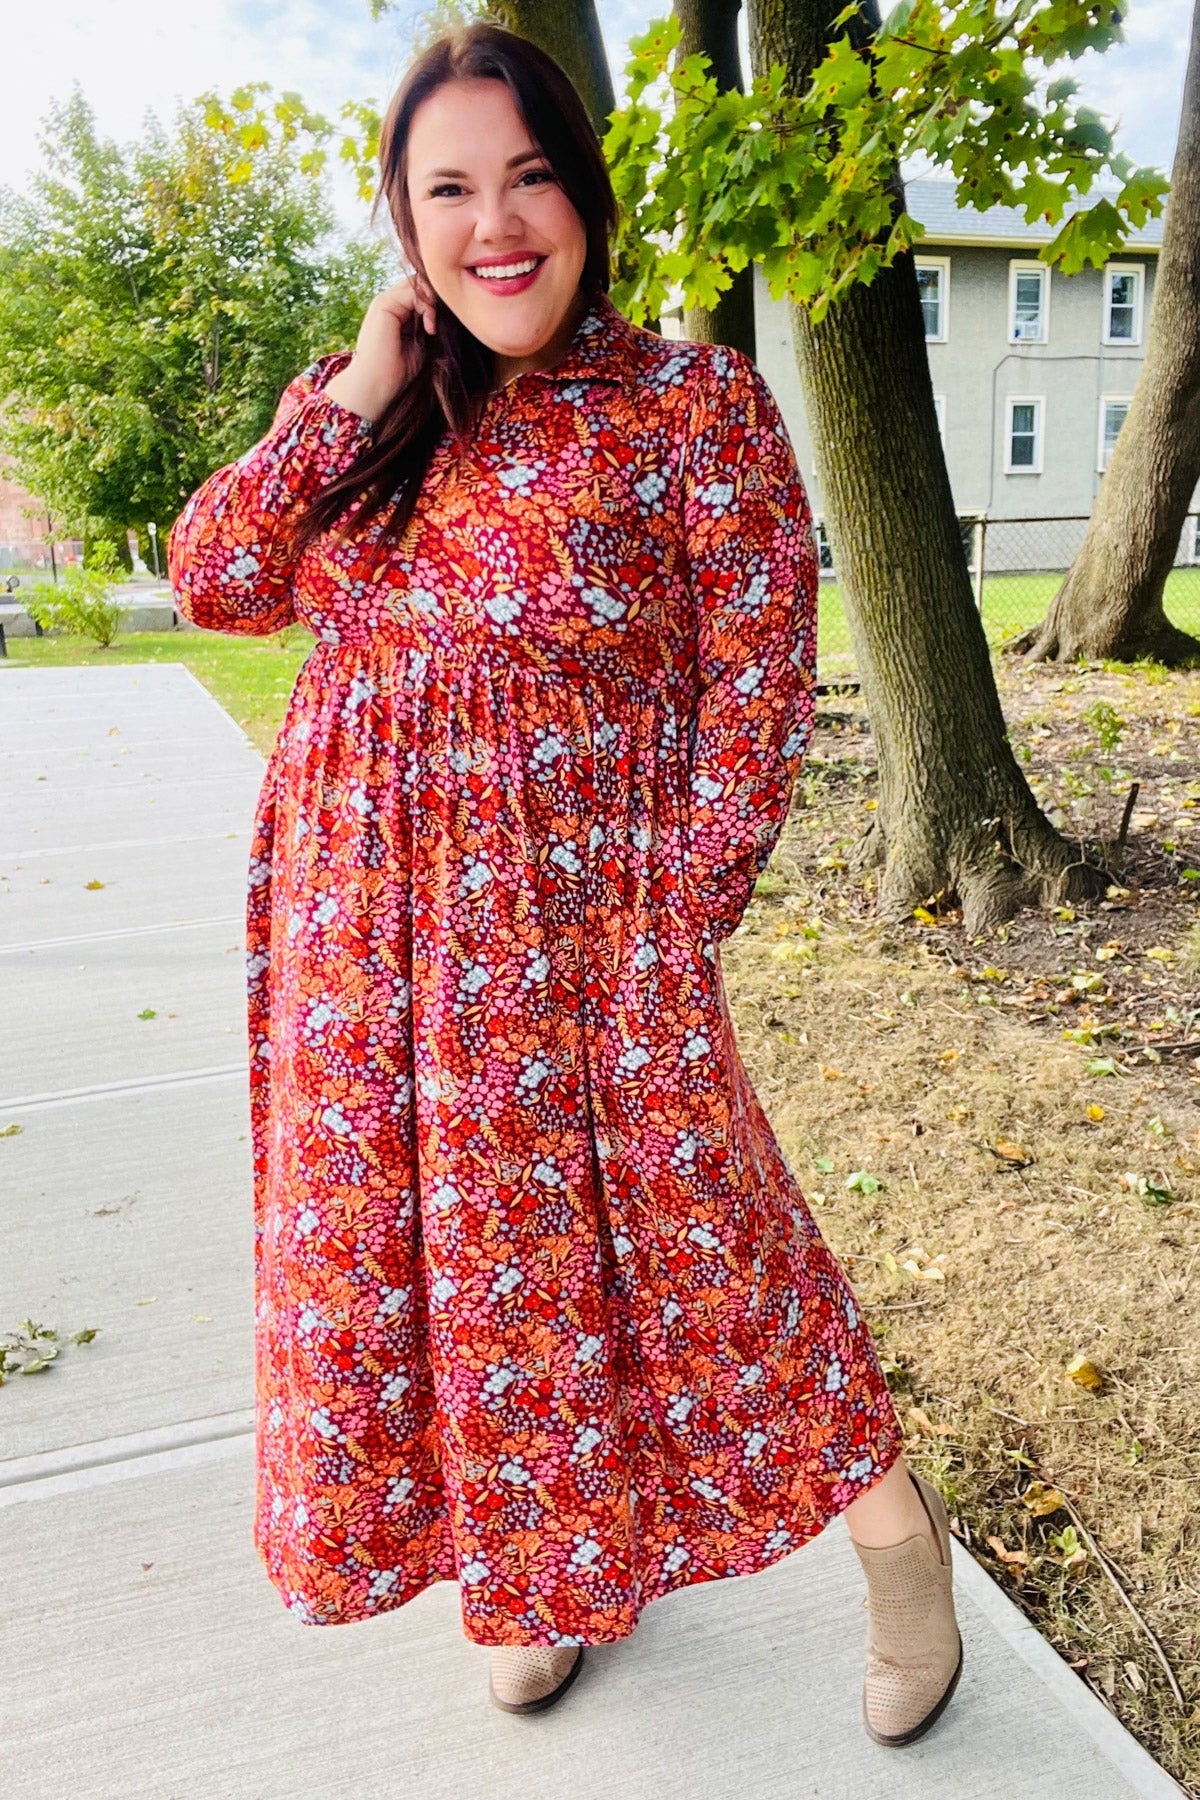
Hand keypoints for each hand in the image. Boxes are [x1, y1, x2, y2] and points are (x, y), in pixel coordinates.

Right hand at [323, 272, 437, 423]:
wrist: (375, 386)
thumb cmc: (398, 372)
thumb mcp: (421, 343)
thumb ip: (430, 323)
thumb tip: (450, 310)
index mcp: (396, 312)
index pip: (421, 293)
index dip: (437, 303)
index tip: (446, 325)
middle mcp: (389, 303)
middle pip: (420, 284)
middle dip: (437, 299)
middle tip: (443, 322)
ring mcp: (385, 301)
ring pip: (418, 286)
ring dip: (433, 304)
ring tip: (433, 329)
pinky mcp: (383, 304)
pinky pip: (413, 292)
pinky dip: (427, 306)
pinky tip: (429, 327)